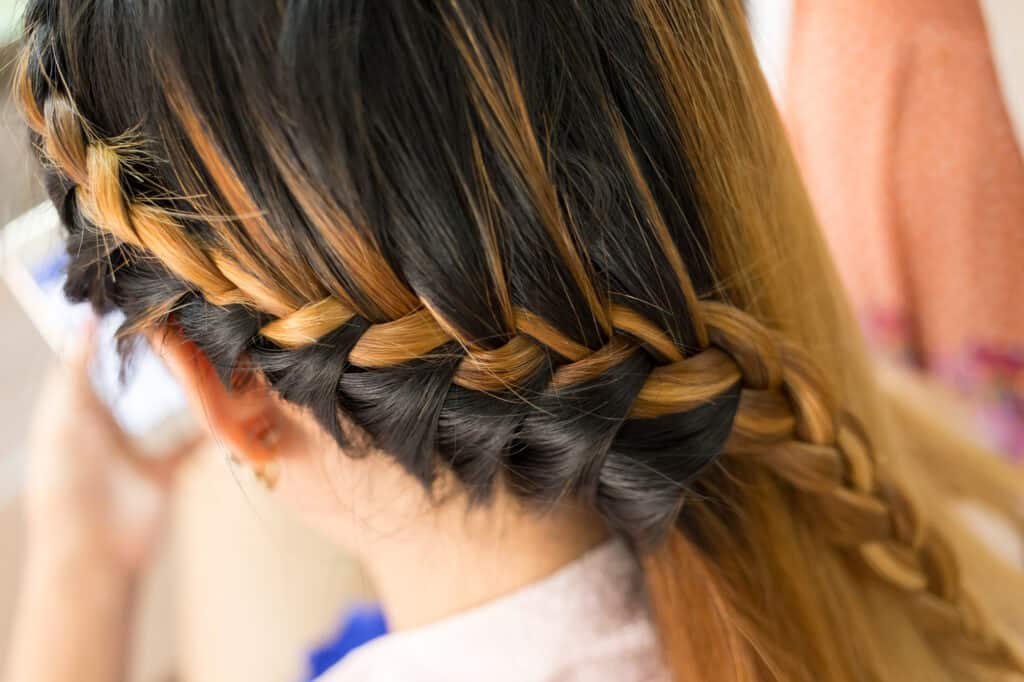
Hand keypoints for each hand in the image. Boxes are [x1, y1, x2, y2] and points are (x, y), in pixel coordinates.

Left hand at [24, 321, 197, 579]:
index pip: (100, 359)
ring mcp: (138, 448)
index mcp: (78, 408)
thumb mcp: (65, 415)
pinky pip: (192, 445)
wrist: (92, 549)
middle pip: (142, 380)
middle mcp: (109, 423)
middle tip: (196, 323)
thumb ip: (77, 368)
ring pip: (171, 408)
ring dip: (194, 388)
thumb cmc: (68, 481)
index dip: (120, 332)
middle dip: (166, 355)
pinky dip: (214, 430)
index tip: (150, 301)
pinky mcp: (163, 472)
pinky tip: (238, 409)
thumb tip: (86, 316)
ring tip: (220, 359)